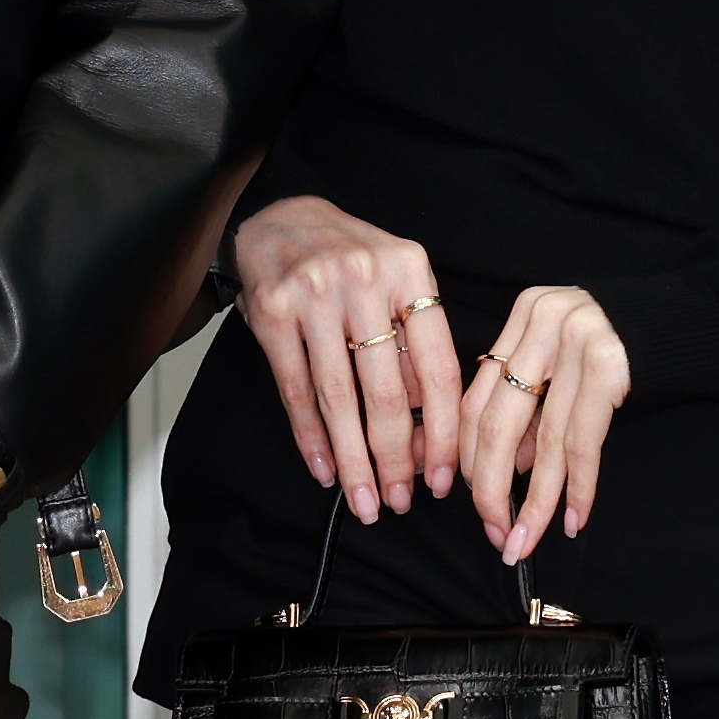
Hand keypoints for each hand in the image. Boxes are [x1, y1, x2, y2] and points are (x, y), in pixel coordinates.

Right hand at [230, 190, 462, 516]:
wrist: (280, 216)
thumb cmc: (350, 260)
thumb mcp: (397, 282)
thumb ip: (416, 344)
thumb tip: (431, 428)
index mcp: (412, 272)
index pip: (439, 368)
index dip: (444, 432)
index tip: (442, 478)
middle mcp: (366, 281)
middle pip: (390, 392)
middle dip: (396, 459)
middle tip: (399, 502)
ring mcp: (315, 295)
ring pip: (341, 399)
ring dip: (354, 460)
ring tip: (364, 500)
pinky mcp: (273, 311)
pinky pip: (296, 389)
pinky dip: (311, 436)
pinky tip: (324, 469)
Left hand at [460, 284, 631, 558]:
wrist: (694, 321)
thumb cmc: (626, 345)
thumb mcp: (567, 357)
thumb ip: (534, 401)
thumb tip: (512, 466)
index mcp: (525, 315)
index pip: (476, 399)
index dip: (468, 459)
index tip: (471, 502)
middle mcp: (544, 321)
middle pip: (497, 422)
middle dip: (491, 490)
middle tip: (495, 534)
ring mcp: (576, 341)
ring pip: (543, 440)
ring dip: (536, 502)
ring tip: (526, 541)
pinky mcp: (610, 366)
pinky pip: (583, 442)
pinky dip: (578, 487)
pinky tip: (573, 518)